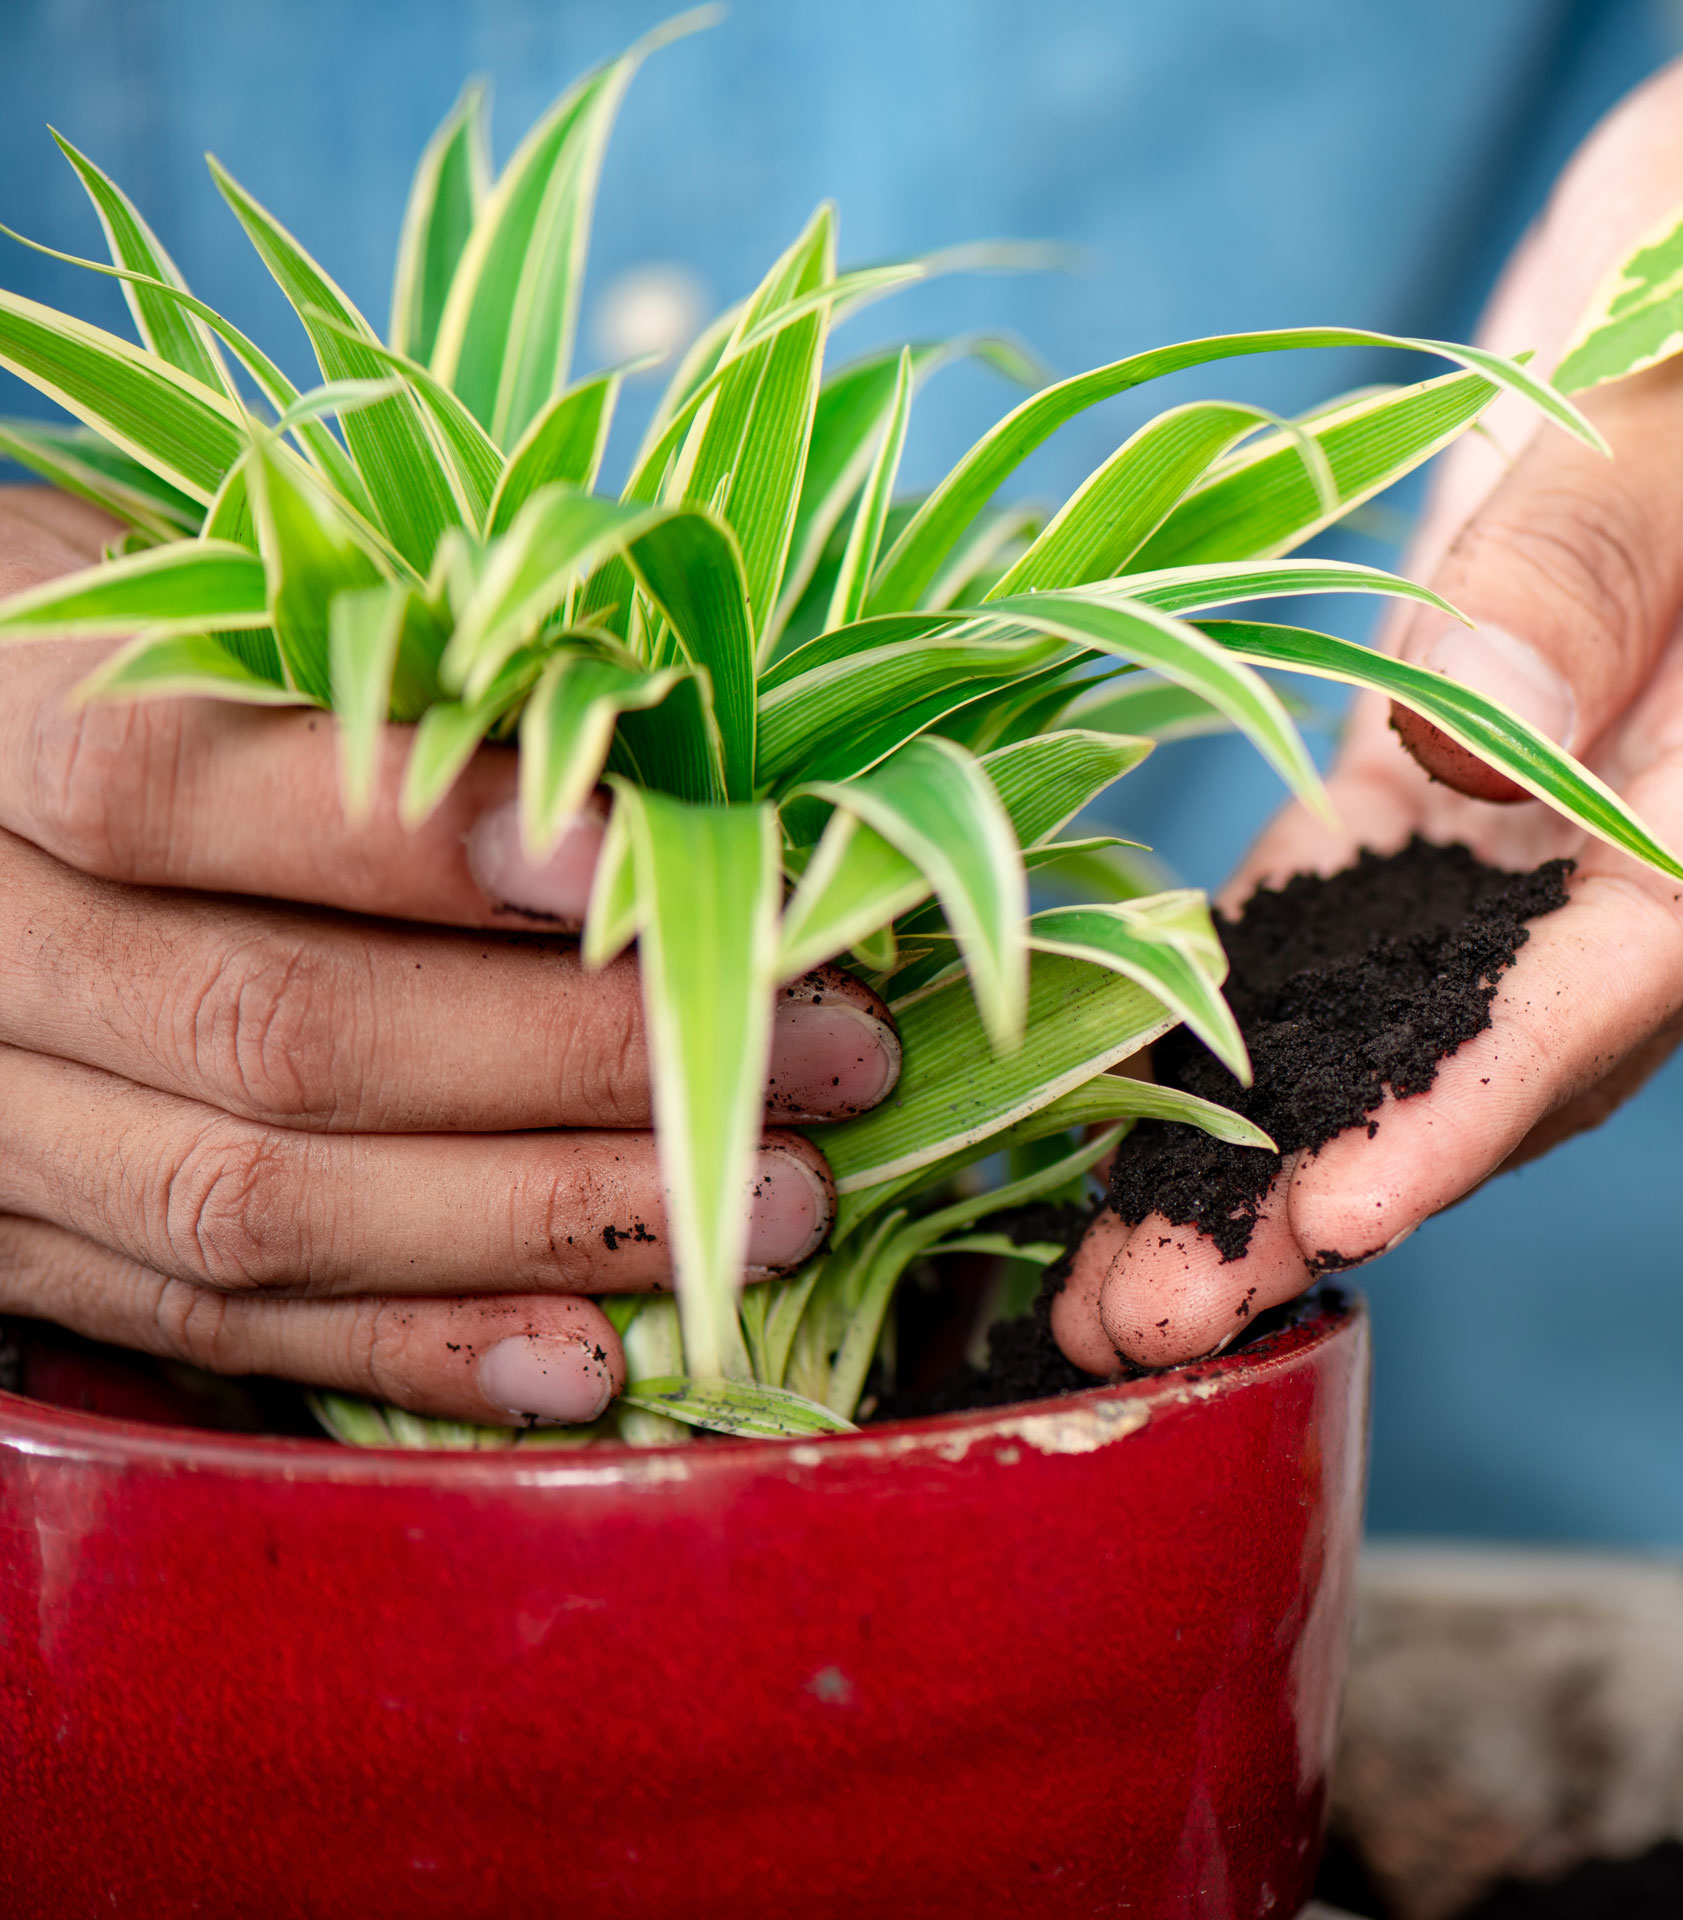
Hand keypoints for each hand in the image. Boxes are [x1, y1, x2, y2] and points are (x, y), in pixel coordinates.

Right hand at [0, 492, 899, 1425]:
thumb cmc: (143, 667)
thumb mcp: (197, 604)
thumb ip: (365, 678)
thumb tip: (666, 775)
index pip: (164, 781)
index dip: (404, 835)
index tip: (629, 866)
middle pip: (266, 1025)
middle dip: (578, 1056)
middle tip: (824, 1053)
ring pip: (255, 1203)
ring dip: (543, 1221)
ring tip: (773, 1206)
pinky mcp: (4, 1244)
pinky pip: (210, 1326)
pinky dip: (413, 1348)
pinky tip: (590, 1355)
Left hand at [1052, 4, 1682, 1373]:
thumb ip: (1603, 539)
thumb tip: (1463, 736)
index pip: (1640, 952)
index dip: (1484, 1097)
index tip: (1340, 1218)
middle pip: (1524, 1031)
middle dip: (1344, 1178)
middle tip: (1148, 1325)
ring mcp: (1613, 766)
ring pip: (1437, 988)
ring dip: (1285, 1128)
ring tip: (1116, 1266)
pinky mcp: (1516, 706)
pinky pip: (1386, 871)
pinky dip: (1273, 979)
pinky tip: (1153, 1072)